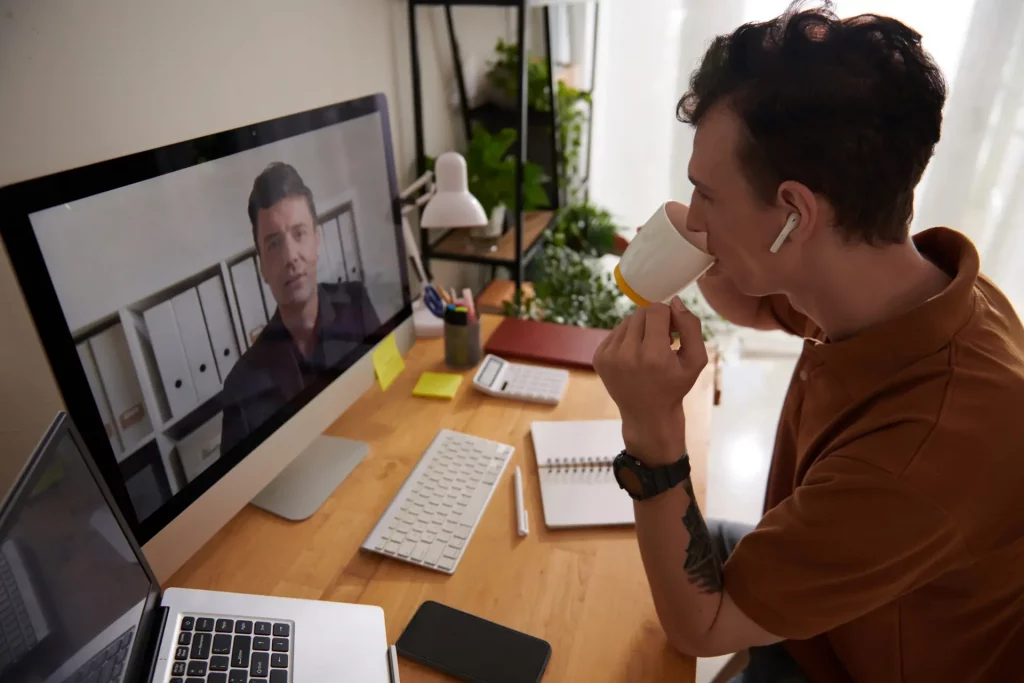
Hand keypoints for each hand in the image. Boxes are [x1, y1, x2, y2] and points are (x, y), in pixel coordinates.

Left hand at [593, 297, 707, 465]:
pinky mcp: (598, 358)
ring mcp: (609, 357)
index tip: (673, 332)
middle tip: (662, 340)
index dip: (668, 316)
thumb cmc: (675, 386)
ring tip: (649, 348)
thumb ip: (690, 327)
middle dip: (654, 321)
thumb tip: (674, 301)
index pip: (656, 310)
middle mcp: (627, 355)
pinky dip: (627, 338)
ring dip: (640, 328)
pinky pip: (616, 332)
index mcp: (653, 356)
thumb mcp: (695, 360)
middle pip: (641, 313)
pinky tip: (635, 355)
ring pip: (627, 321)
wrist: (647, 415)